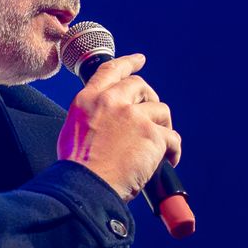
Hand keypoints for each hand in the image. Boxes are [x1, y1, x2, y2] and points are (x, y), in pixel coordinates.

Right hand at [56, 53, 182, 202]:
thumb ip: (92, 118)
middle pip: (140, 87)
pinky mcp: (152, 134)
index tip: (139, 60)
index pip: (111, 71)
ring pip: (160, 111)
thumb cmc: (78, 169)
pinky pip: (173, 137)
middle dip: (150, 98)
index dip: (128, 63)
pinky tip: (169, 160)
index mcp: (88, 100)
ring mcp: (133, 116)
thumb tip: (108, 123)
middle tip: (153, 117)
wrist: (86, 187)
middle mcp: (111, 101)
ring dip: (163, 127)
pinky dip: (173, 150)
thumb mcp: (74, 132)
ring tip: (160, 146)